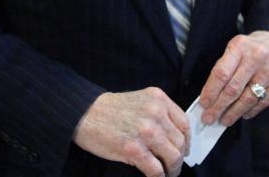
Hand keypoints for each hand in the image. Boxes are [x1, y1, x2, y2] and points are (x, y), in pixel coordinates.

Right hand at [74, 88, 188, 175]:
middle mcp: (155, 113)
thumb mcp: (139, 101)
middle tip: (172, 165)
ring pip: (173, 157)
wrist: (82, 113)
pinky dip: (158, 176)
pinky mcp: (134, 149)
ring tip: (166, 172)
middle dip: (178, 158)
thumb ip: (158, 114)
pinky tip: (154, 176)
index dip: (186, 141)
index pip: (184, 124)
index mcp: (157, 99)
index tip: (183, 149)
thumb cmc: (108, 109)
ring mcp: (145, 131)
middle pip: (179, 142)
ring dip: (171, 169)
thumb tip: (175, 140)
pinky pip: (156, 169)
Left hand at [199, 32, 268, 125]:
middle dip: (219, 106)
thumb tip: (209, 95)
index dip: (211, 91)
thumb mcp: (233, 50)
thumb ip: (222, 69)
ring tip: (224, 119)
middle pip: (234, 89)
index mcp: (239, 47)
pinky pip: (264, 102)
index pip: (221, 73)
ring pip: (248, 98)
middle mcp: (257, 57)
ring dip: (233, 112)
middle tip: (209, 117)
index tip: (204, 104)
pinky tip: (242, 114)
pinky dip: (251, 111)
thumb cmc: (251, 49)